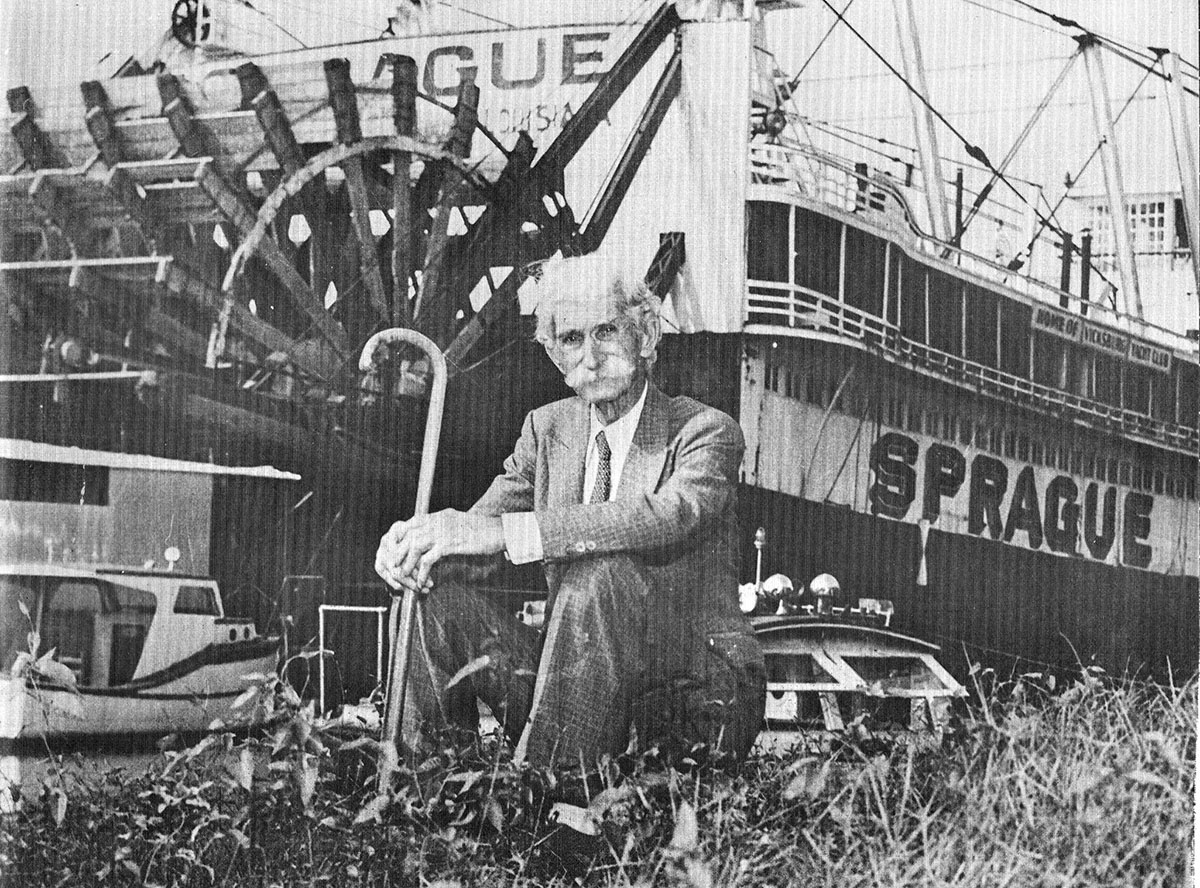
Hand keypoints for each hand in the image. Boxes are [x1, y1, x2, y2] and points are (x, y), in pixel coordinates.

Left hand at [374, 510, 504, 593]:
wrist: (500, 531)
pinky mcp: (450, 544)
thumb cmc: (482, 531)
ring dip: (408, 565)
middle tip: (396, 569)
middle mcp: (437, 521)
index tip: (396, 554)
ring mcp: (443, 531)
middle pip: (407, 536)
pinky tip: (423, 582)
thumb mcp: (457, 526)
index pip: (407, 524)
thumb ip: (441, 531)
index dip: (398, 540)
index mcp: (437, 516)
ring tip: (407, 578)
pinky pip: (428, 560)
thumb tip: (429, 546)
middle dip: (398, 554)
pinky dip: (422, 572)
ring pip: (414, 547)